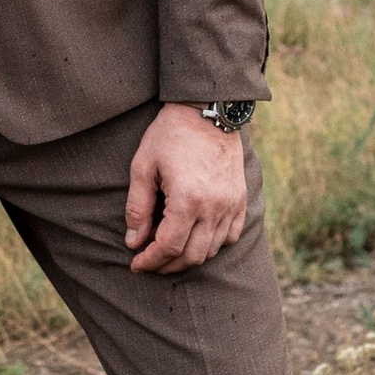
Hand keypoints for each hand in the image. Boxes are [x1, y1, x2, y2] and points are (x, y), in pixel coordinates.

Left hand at [125, 103, 249, 273]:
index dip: (150, 261)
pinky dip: (212, 245)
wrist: (208, 110)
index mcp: (187, 199)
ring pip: (211, 250)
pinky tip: (196, 238)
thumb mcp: (143, 167)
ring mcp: (231, 204)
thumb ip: (138, 208)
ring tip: (169, 251)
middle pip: (192, 255)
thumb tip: (134, 241)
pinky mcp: (240, 198)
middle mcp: (214, 206)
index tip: (136, 264)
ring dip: (188, 257)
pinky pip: (230, 236)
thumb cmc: (170, 135)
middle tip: (150, 262)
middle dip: (167, 265)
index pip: (169, 247)